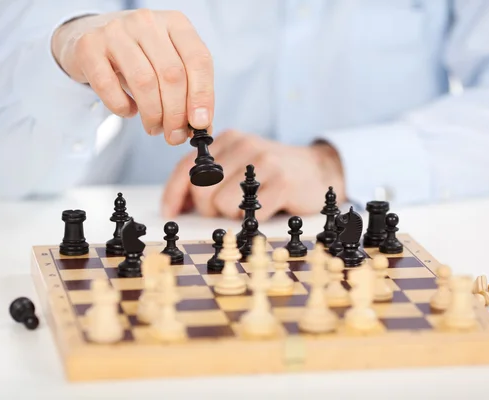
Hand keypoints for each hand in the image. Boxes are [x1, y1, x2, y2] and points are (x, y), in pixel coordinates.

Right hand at [51, 10, 213, 144]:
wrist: (91, 38)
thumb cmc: (139, 56)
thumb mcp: (169, 65)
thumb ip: (188, 91)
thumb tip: (202, 127)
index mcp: (175, 23)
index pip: (198, 59)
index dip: (202, 95)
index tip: (201, 124)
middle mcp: (147, 22)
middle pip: (172, 74)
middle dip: (176, 114)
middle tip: (174, 136)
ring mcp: (115, 31)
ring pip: (144, 82)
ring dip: (153, 114)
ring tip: (154, 128)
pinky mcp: (89, 47)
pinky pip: (109, 86)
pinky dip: (123, 107)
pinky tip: (129, 111)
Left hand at [161, 130, 345, 219]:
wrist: (318, 170)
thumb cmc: (270, 174)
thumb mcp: (237, 166)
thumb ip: (207, 178)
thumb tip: (175, 204)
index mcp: (228, 139)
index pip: (187, 167)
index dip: (173, 193)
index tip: (170, 213)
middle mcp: (244, 146)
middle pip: (201, 189)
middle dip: (207, 209)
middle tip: (224, 211)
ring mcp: (265, 162)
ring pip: (222, 204)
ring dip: (232, 215)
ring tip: (249, 206)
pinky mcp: (283, 182)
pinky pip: (250, 213)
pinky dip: (253, 220)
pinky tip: (266, 209)